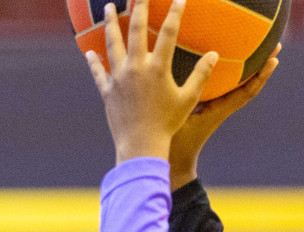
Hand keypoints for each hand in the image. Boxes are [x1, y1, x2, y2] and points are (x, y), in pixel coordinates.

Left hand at [84, 0, 216, 163]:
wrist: (140, 145)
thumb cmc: (168, 124)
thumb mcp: (189, 99)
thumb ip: (201, 75)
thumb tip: (214, 54)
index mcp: (158, 68)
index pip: (169, 32)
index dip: (176, 12)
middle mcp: (136, 68)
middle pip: (135, 30)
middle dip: (138, 7)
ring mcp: (119, 78)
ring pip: (112, 45)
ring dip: (110, 24)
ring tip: (109, 7)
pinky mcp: (107, 91)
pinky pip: (98, 73)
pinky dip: (93, 62)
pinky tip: (89, 52)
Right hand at [169, 46, 278, 188]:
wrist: (174, 162)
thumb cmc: (174, 142)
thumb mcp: (179, 117)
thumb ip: (187, 95)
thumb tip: (196, 69)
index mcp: (219, 110)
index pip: (246, 93)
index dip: (261, 76)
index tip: (274, 60)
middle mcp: (221, 107)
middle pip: (249, 84)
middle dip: (262, 65)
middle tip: (276, 45)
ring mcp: (215, 108)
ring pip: (239, 85)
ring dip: (251, 67)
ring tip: (259, 46)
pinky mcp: (206, 107)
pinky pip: (224, 87)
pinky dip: (232, 73)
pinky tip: (225, 59)